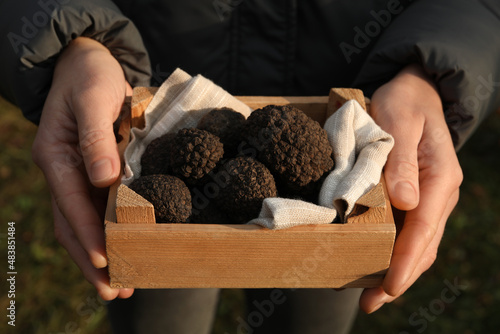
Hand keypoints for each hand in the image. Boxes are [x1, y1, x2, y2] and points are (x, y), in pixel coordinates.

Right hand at [31, 37, 133, 299]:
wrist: (87, 61)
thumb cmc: (89, 75)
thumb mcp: (93, 98)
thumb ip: (95, 138)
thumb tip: (103, 180)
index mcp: (56, 157)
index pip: (72, 204)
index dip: (89, 235)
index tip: (106, 261)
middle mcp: (63, 171)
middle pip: (73, 224)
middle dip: (91, 259)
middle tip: (113, 291)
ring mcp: (77, 174)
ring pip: (84, 223)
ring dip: (99, 254)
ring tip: (119, 284)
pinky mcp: (93, 171)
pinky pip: (97, 209)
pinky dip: (108, 232)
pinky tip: (124, 247)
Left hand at [360, 64, 462, 312]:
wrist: (415, 91)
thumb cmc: (404, 103)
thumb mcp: (399, 122)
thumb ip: (400, 162)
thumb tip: (407, 203)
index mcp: (440, 177)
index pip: (423, 228)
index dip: (405, 259)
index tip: (388, 285)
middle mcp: (440, 192)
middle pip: (424, 244)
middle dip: (400, 276)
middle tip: (372, 302)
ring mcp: (431, 196)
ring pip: (420, 243)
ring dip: (399, 270)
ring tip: (373, 295)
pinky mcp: (419, 196)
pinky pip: (412, 231)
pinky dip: (397, 252)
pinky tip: (378, 263)